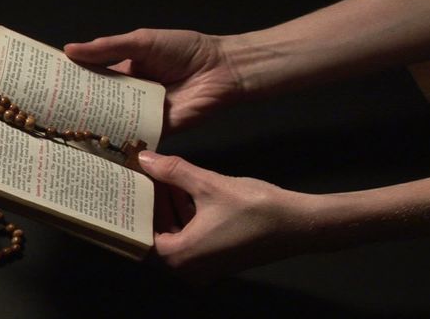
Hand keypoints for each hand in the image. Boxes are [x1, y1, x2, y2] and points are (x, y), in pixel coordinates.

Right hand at [64, 29, 242, 132]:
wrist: (221, 70)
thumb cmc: (184, 50)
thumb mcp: (142, 43)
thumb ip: (108, 48)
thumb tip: (70, 50)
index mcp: (126, 71)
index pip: (93, 78)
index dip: (72, 82)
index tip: (46, 87)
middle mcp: (131, 95)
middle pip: (99, 103)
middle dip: (77, 108)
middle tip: (47, 115)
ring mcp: (142, 114)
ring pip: (113, 122)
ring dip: (93, 127)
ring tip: (62, 133)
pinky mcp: (155, 131)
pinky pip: (133, 138)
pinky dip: (118, 142)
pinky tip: (95, 148)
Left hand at [138, 150, 312, 279]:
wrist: (298, 224)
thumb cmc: (256, 208)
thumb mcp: (208, 184)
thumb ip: (174, 171)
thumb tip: (147, 160)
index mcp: (180, 256)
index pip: (141, 233)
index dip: (137, 206)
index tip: (131, 185)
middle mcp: (188, 269)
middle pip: (156, 235)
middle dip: (152, 205)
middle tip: (144, 178)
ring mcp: (204, 268)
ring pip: (174, 236)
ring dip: (169, 209)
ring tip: (163, 179)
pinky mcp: (217, 261)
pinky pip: (190, 240)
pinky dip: (185, 217)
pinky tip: (185, 191)